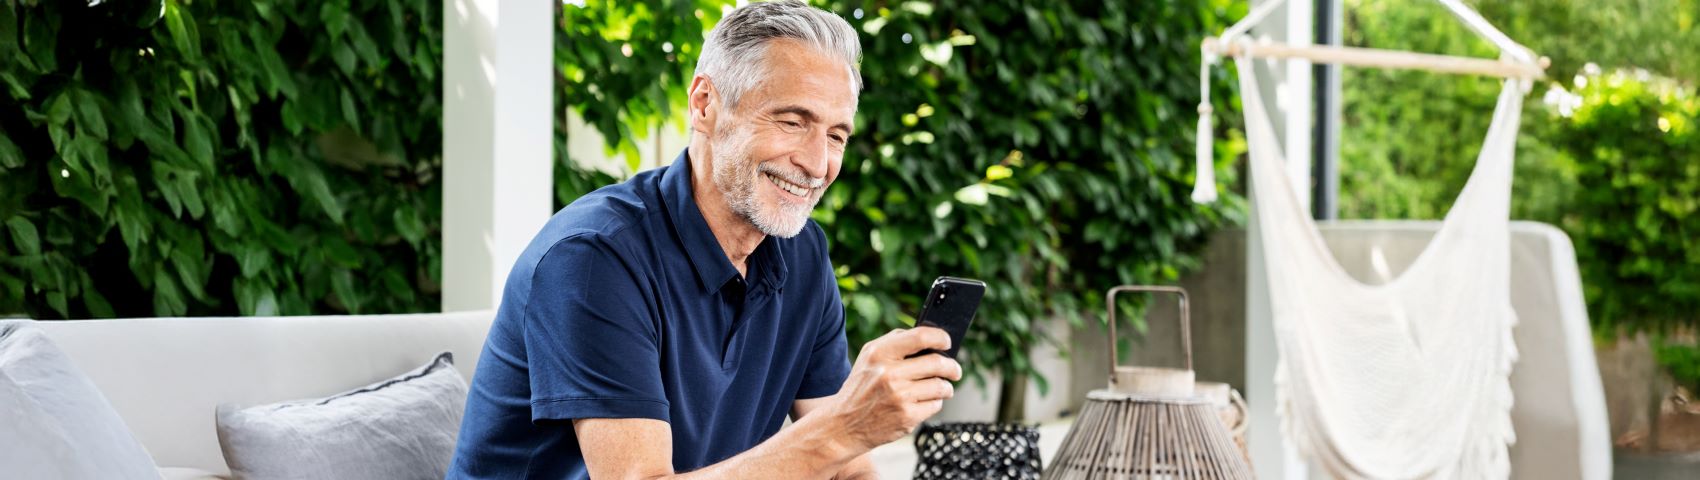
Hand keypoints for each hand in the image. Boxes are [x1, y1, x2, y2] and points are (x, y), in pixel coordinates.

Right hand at [822, 327, 962, 451]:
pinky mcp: (907, 417)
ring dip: (946, 387)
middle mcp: (889, 373)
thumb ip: (895, 342)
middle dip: (952, 367)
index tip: (947, 342)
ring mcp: (899, 396)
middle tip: (954, 370)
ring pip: (940, 386)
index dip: (940, 338)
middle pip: (937, 363)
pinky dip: (934, 403)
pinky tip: (924, 402)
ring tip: (941, 388)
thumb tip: (930, 337)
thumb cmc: (862, 387)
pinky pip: (935, 405)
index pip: (920, 337)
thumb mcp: (869, 358)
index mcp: (880, 353)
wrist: (844, 425)